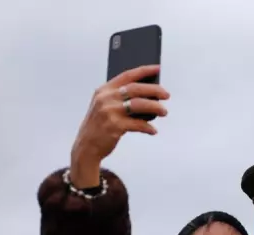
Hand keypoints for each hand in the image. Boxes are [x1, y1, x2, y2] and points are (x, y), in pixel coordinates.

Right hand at [70, 65, 170, 187]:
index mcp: (104, 90)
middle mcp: (106, 98)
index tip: (157, 68)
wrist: (87, 146)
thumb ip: (120, 98)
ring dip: (155, 107)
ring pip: (139, 104)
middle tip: (167, 95)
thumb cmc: (100, 125)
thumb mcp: (105, 107)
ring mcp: (109, 112)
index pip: (127, 75)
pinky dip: (148, 127)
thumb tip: (149, 95)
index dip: (143, 70)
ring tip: (164, 111)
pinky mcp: (114, 126)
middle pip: (135, 89)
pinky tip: (153, 130)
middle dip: (154, 90)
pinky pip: (138, 124)